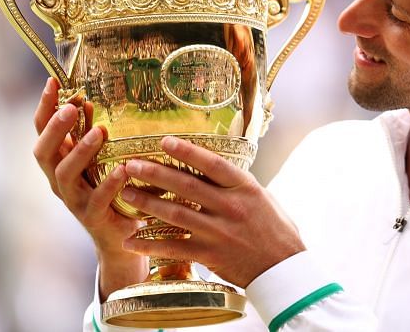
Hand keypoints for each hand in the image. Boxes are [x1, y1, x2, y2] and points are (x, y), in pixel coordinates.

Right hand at [33, 77, 145, 297]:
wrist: (120, 237)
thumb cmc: (110, 190)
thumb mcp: (99, 160)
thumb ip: (91, 134)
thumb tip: (89, 101)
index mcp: (58, 162)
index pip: (42, 131)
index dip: (44, 108)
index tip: (51, 82)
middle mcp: (59, 181)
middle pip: (44, 152)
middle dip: (55, 128)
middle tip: (70, 107)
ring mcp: (73, 200)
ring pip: (65, 175)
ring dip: (81, 151)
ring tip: (99, 132)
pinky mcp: (93, 217)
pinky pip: (97, 200)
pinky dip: (109, 184)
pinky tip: (123, 170)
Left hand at [119, 136, 305, 287]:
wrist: (282, 268)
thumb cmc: (275, 229)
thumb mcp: (261, 197)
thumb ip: (236, 185)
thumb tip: (211, 168)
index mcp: (245, 188)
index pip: (212, 164)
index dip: (187, 151)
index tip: (164, 141)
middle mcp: (230, 207)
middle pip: (186, 186)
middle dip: (155, 173)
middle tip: (132, 165)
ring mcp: (218, 231)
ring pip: (175, 214)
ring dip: (147, 203)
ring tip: (126, 194)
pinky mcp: (209, 254)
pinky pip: (174, 248)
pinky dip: (151, 244)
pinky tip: (132, 240)